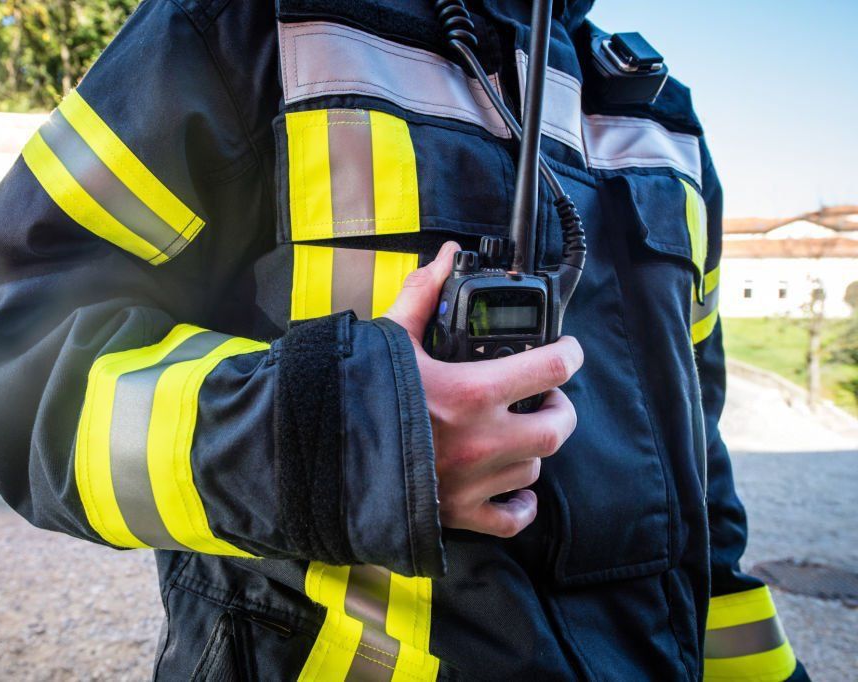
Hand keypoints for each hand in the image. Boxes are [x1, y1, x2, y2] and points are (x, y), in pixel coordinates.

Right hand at [383, 242, 582, 537]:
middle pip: (557, 427)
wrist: (322, 455)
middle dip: (559, 409)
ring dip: (533, 448)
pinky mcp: (458, 513)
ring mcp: (473, 480)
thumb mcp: (390, 339)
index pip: (550, 368)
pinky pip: (510, 519)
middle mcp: (482, 440)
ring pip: (533, 469)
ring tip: (519, 433)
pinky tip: (516, 489)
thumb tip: (445, 257)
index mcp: (472, 392)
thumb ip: (423, 295)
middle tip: (546, 397)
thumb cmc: (357, 396)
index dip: (569, 354)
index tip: (568, 350)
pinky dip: (520, 506)